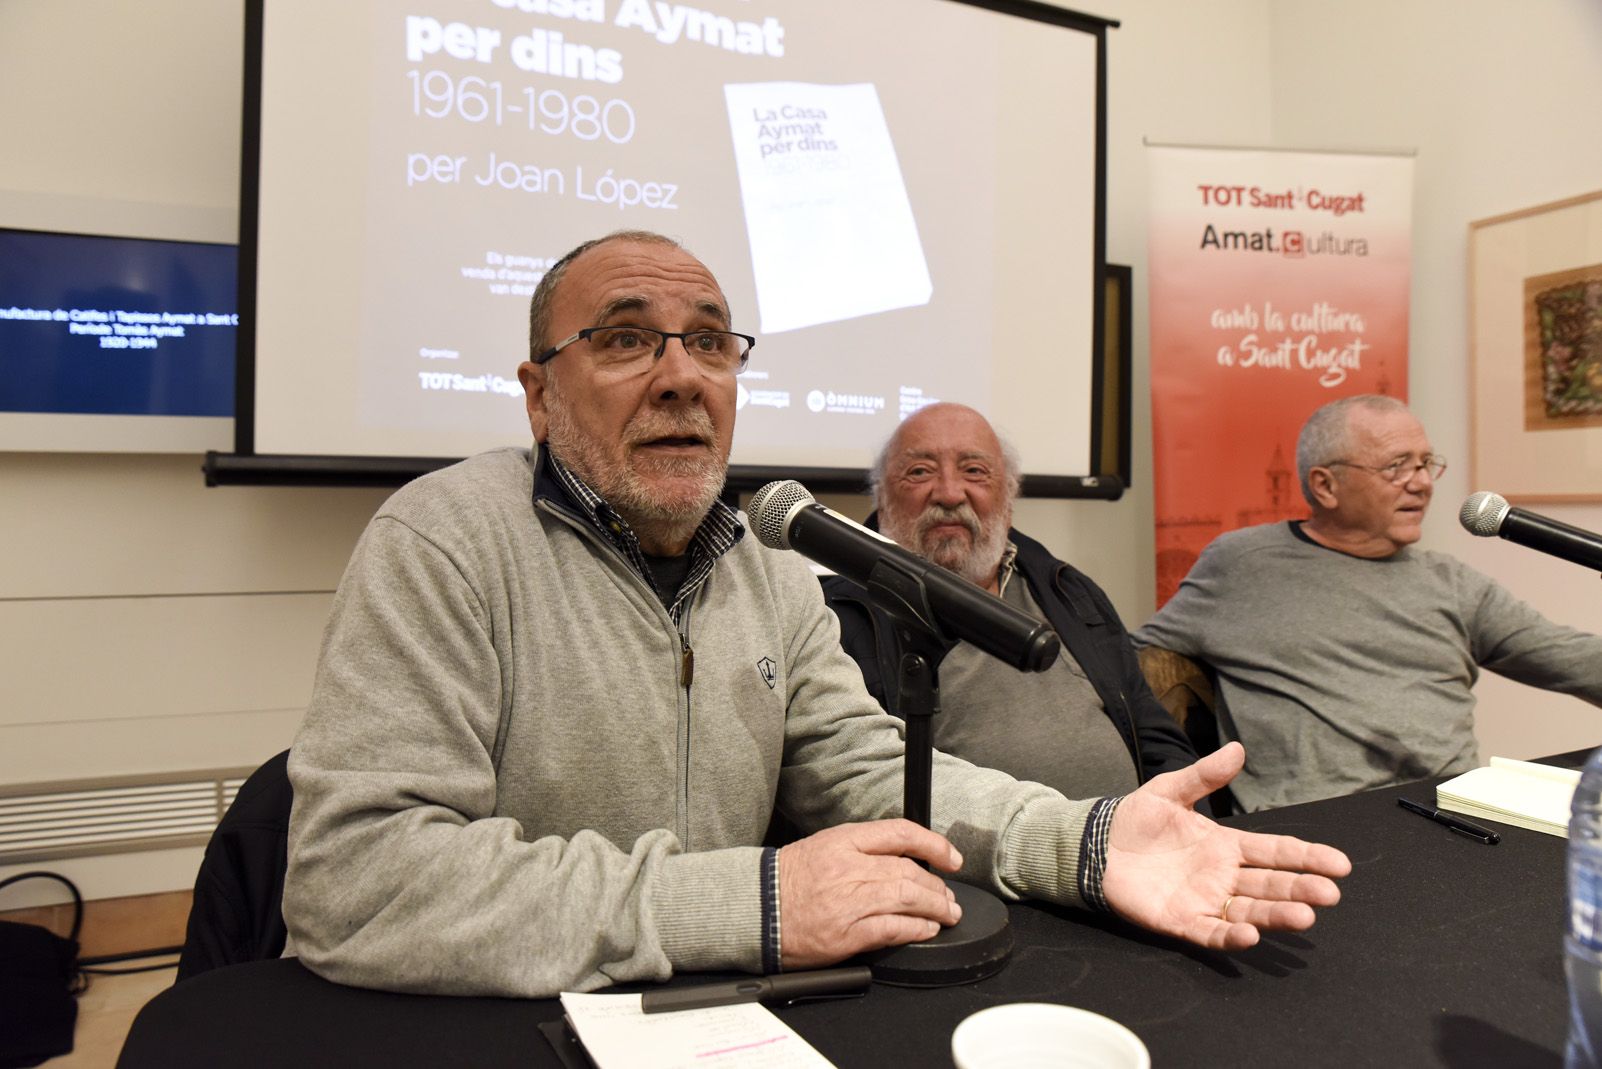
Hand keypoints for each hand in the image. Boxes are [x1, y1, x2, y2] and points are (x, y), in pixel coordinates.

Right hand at [777, 819, 963, 968]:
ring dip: (935, 908)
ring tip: (946, 913)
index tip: (952, 857)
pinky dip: (917, 929)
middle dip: (938, 886)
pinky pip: (893, 929)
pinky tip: (926, 929)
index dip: (934, 844)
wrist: (757, 909)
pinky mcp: (846, 933)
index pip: (900, 834)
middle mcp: (848, 867)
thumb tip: (906, 862)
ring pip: (907, 898)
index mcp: (843, 840)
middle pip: (910, 871)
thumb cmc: (789, 880)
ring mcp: (847, 901)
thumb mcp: (826, 847)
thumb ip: (865, 851)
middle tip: (948, 896)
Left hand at [1102, 742, 1351, 950]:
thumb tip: (1238, 749)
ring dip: (1277, 914)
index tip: (1340, 864)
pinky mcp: (1182, 921)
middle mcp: (1223, 876)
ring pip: (1251, 910)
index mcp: (1226, 845)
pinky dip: (1232, 936)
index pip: (1276, 851)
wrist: (1095, 845)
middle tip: (1330, 894)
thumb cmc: (1135, 820)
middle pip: (1271, 884)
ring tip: (1305, 916)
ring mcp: (1205, 901)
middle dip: (1301, 889)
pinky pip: (1212, 933)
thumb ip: (1203, 776)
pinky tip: (1252, 935)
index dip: (1307, 856)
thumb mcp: (1169, 791)